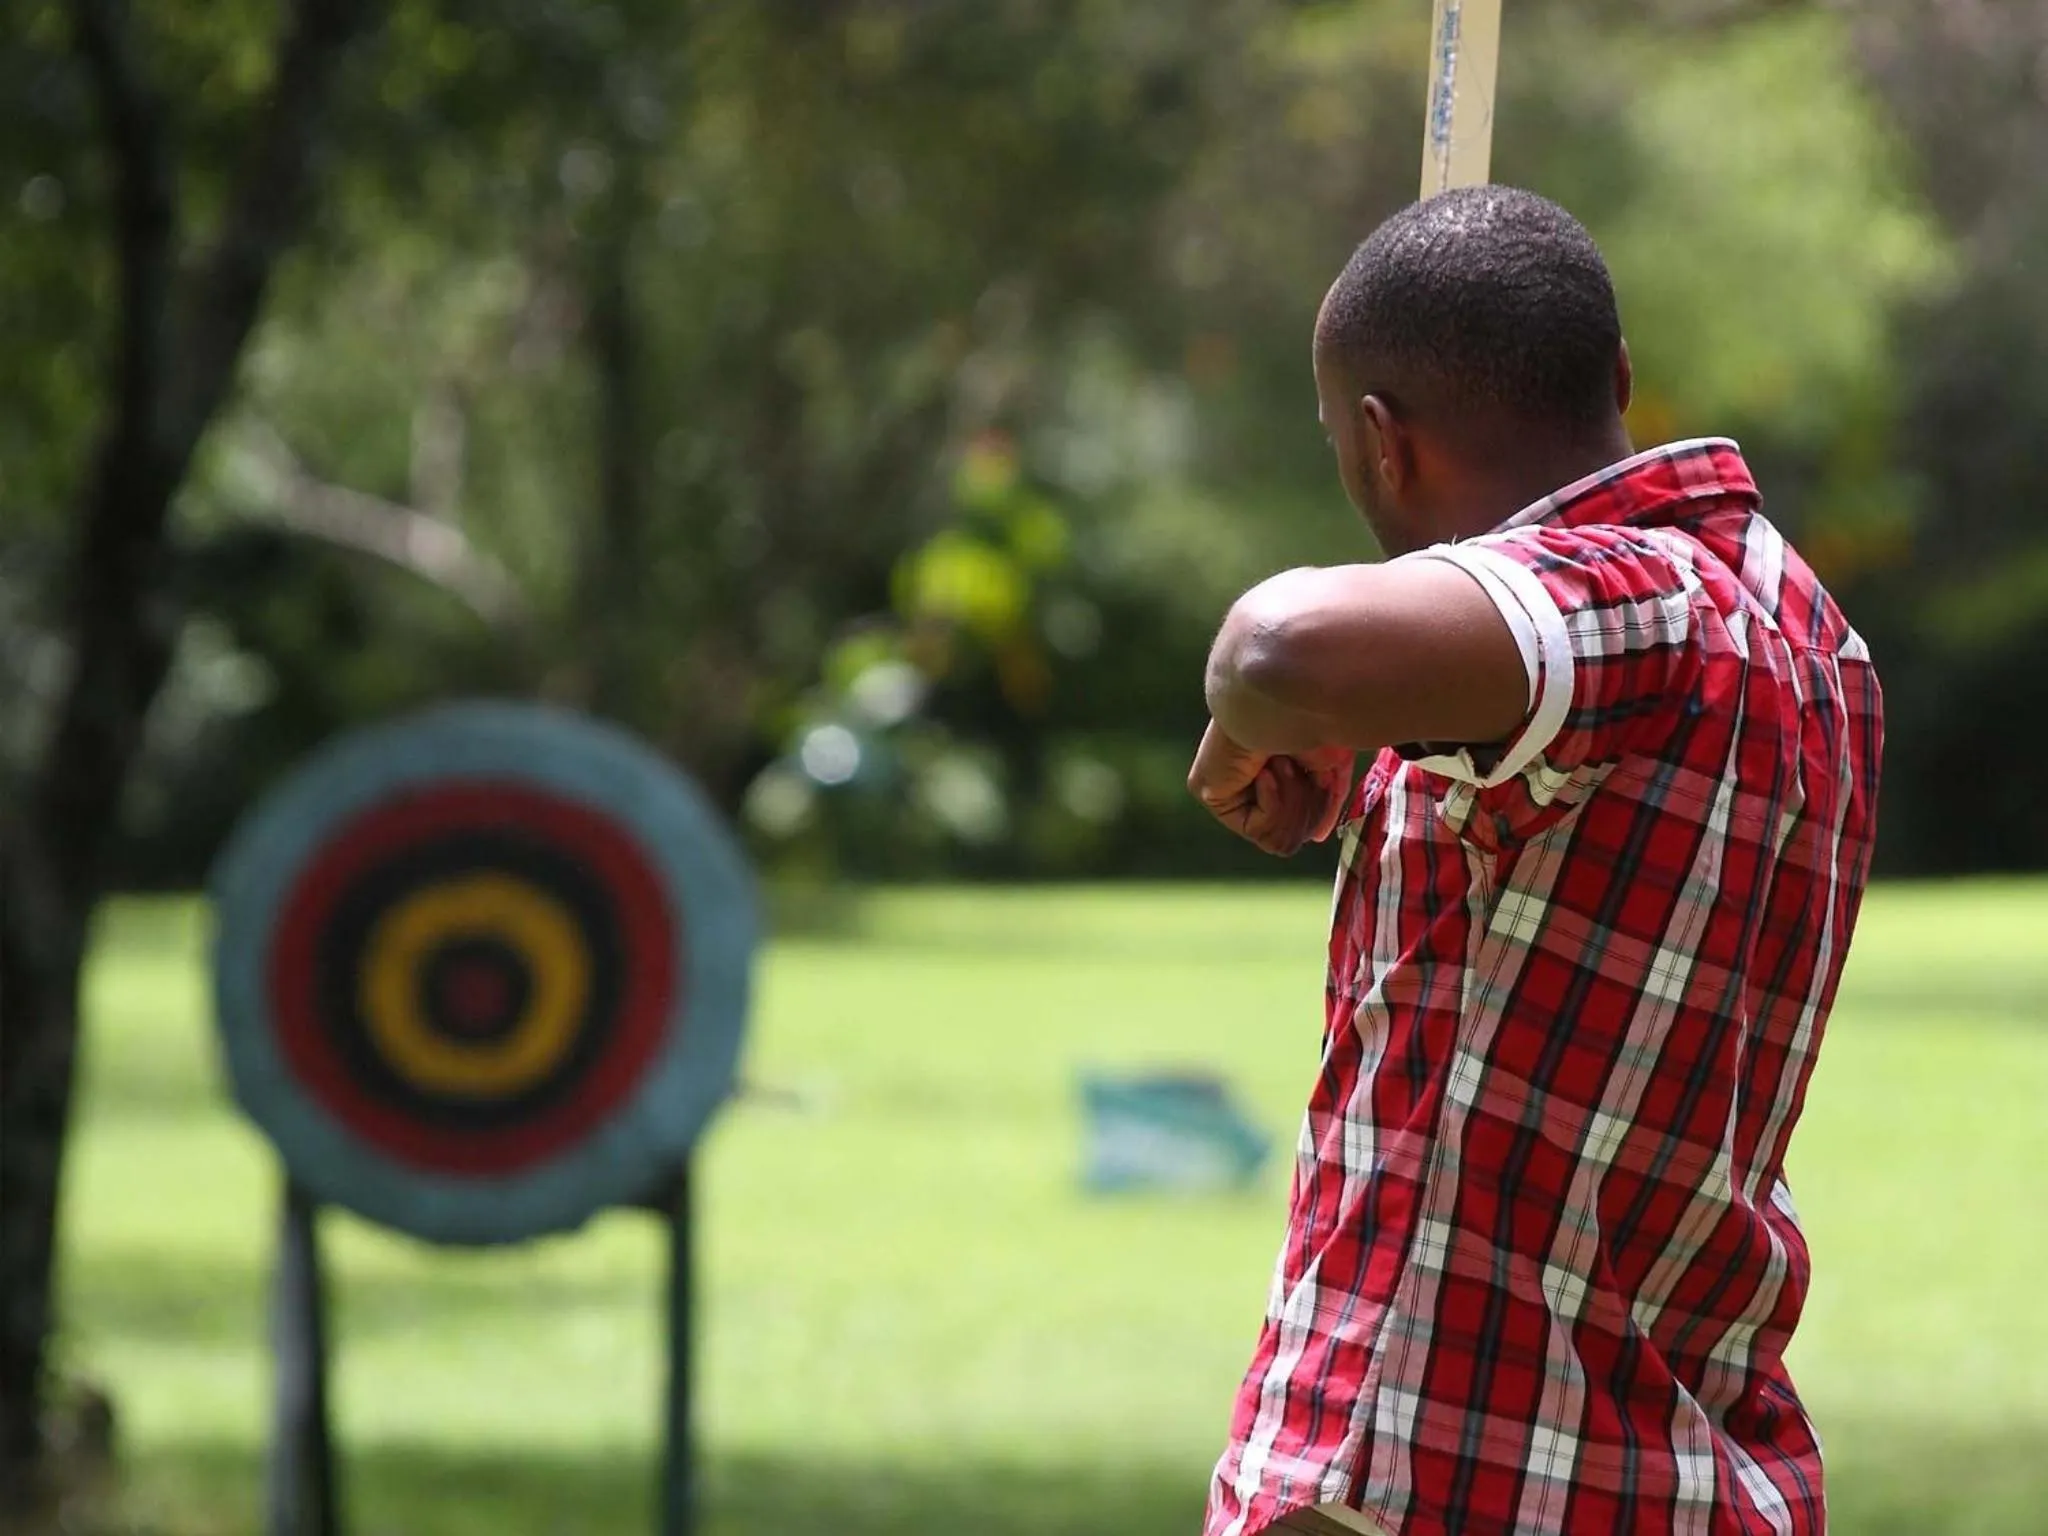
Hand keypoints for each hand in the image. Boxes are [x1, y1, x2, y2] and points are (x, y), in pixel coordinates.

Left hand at [1187, 723, 1352, 856]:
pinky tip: (1264, 771)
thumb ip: (1326, 801)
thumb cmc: (1313, 716)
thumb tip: (1318, 837)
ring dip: (1291, 800)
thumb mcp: (1331, 763)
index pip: (1301, 821)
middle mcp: (1247, 779)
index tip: (1319, 776)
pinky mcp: (1209, 791)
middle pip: (1293, 834)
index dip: (1318, 807)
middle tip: (1295, 765)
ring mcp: (1226, 786)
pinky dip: (1272, 801)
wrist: (1285, 695)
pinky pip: (1258, 830)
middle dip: (1305, 803)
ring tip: (1281, 763)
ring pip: (1278, 837)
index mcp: (1273, 768)